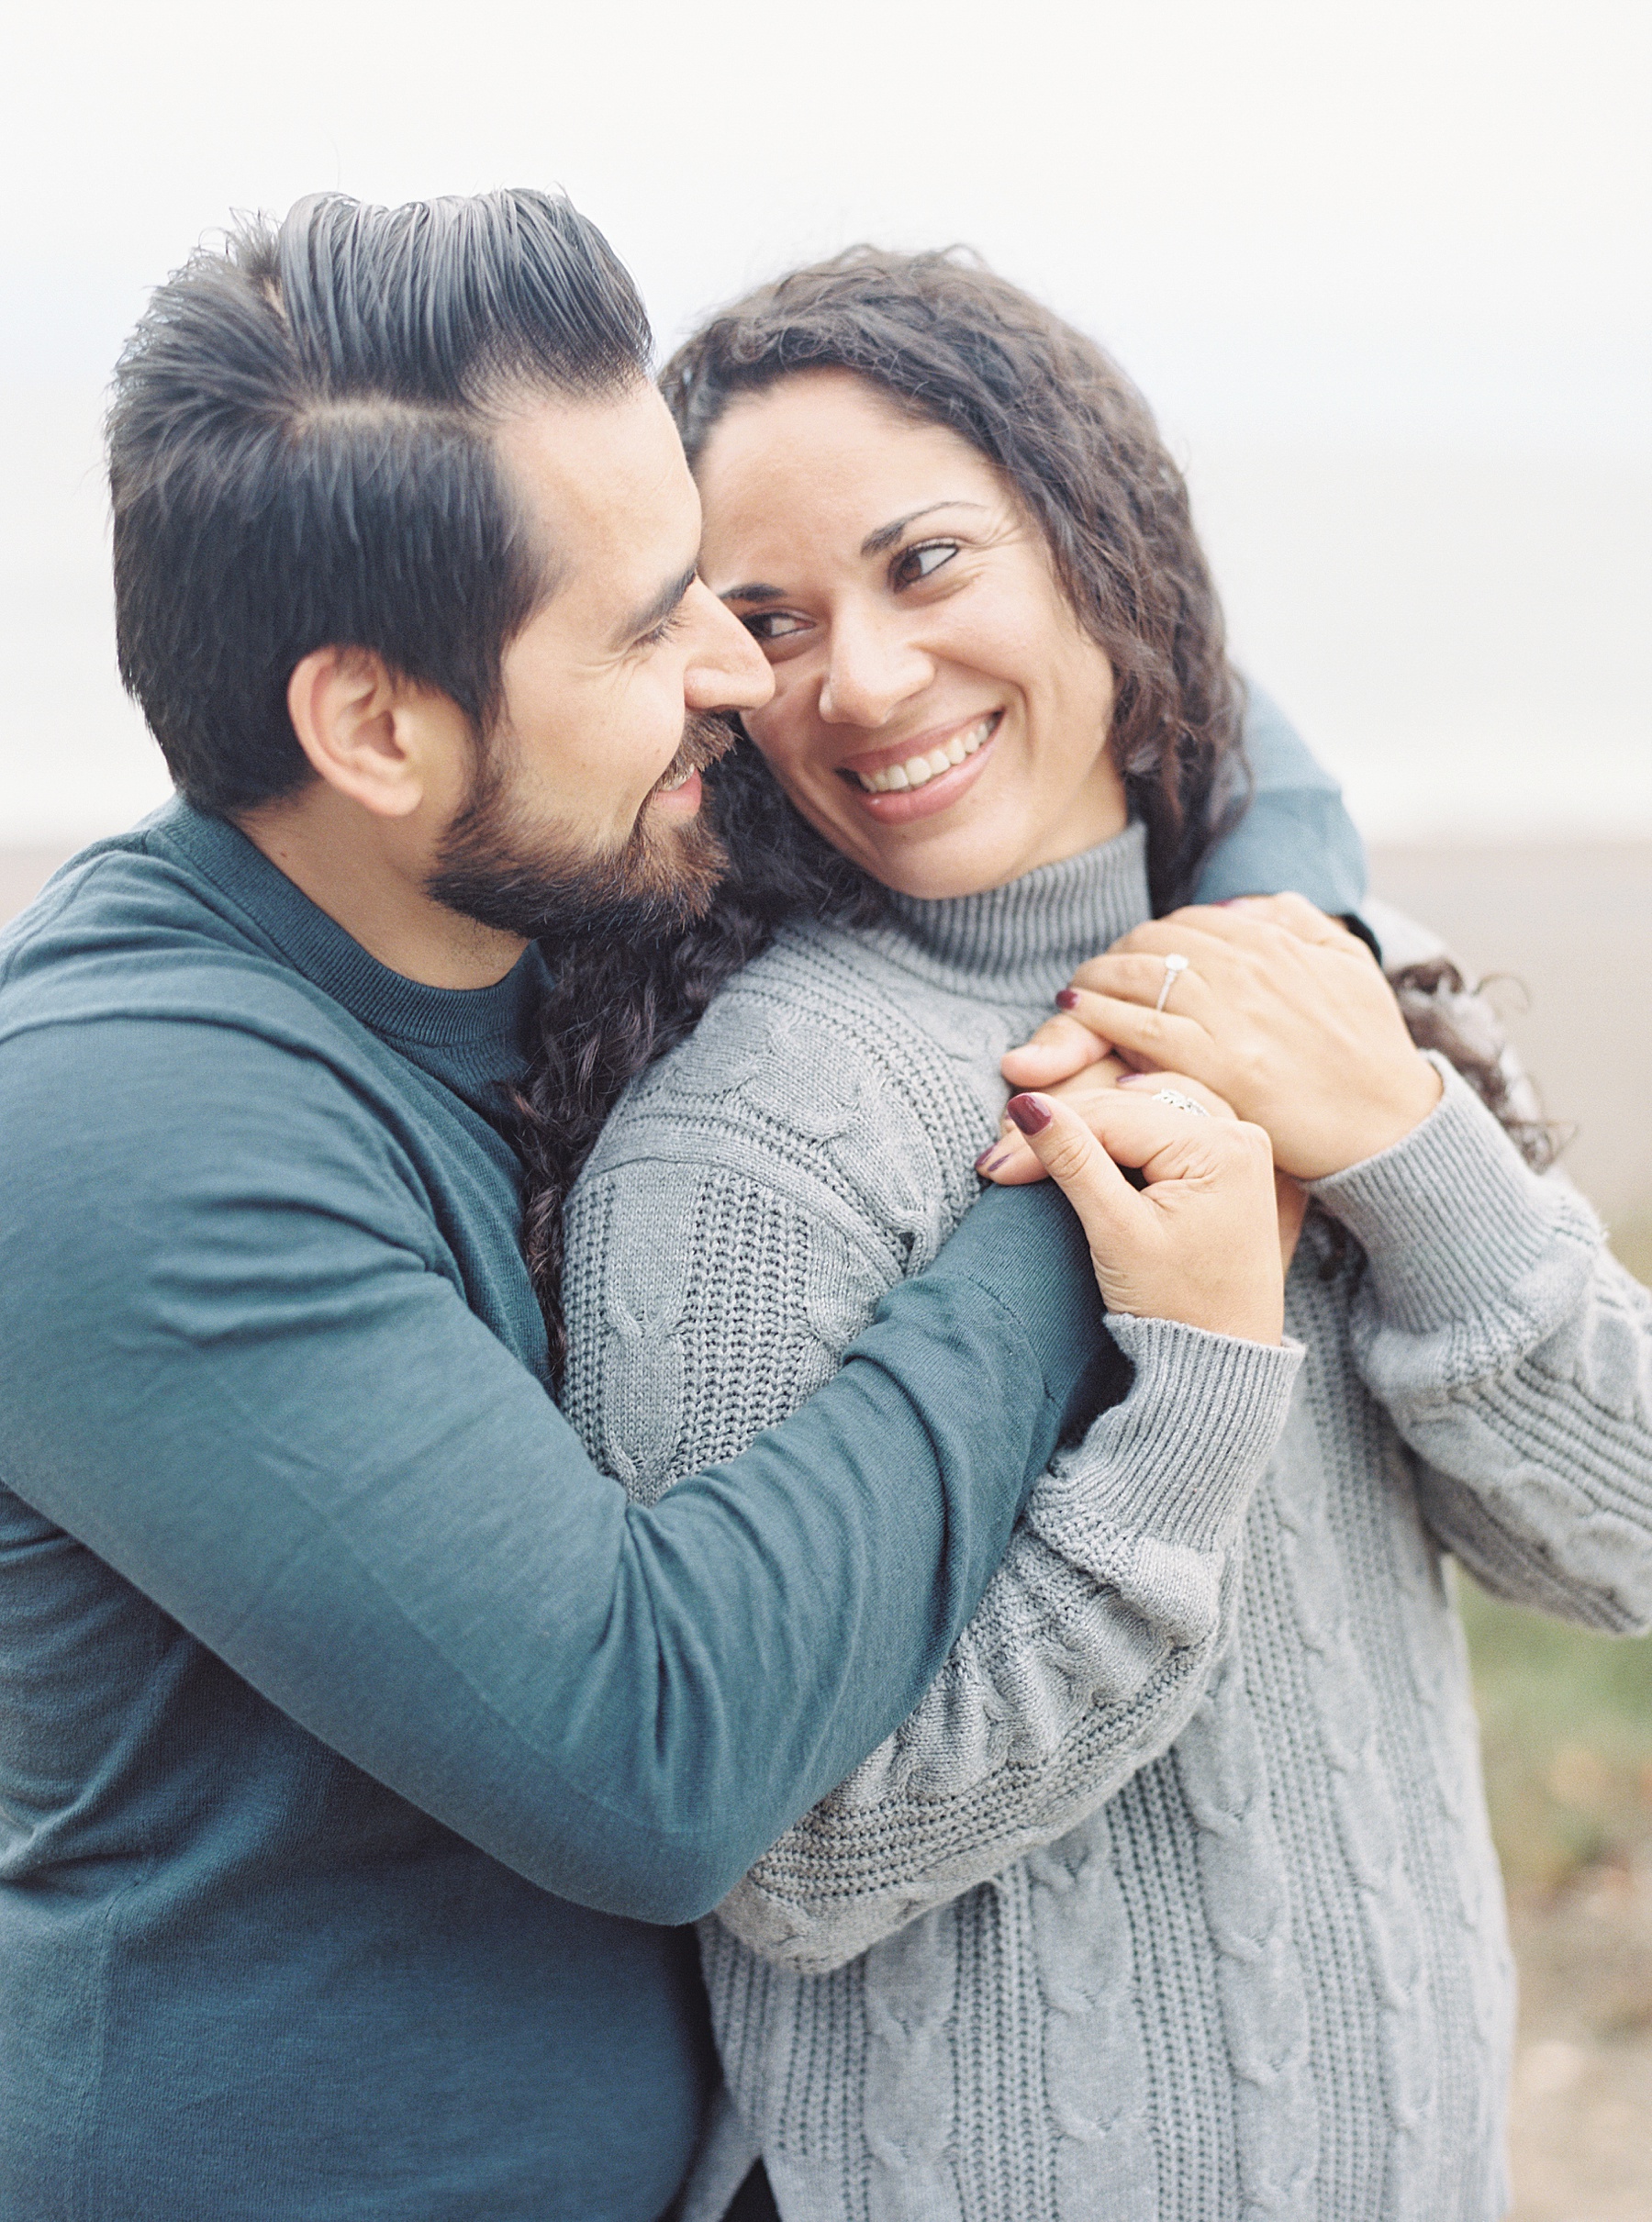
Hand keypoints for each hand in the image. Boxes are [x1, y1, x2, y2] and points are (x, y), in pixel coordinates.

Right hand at [979, 1063, 1309, 1275]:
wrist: (1223, 1360)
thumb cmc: (1175, 1307)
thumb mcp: (1116, 1231)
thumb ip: (1073, 1161)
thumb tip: (1027, 1103)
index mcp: (1219, 1146)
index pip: (1111, 1118)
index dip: (1045, 1134)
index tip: (991, 1165)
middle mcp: (1239, 1134)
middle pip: (1129, 1109)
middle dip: (1062, 1128)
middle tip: (998, 1155)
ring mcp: (1239, 1147)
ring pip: (1147, 1108)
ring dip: (1092, 1123)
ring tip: (1035, 1143)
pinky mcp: (1231, 1165)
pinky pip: (1171, 1125)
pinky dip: (1127, 1130)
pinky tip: (1090, 1135)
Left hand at [1000, 893, 1441, 1181]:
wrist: (1388, 1124)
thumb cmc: (1372, 1051)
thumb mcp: (1351, 965)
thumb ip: (1299, 922)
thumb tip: (1238, 906)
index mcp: (1277, 944)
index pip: (1188, 922)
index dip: (1149, 937)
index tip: (1132, 955)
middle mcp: (1249, 970)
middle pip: (1153, 943)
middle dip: (1115, 954)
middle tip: (1092, 974)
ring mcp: (1231, 1016)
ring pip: (1137, 978)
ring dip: (1095, 979)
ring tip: (1075, 993)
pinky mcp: (1215, 1065)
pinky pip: (1138, 1027)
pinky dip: (1098, 1014)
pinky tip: (1077, 1013)